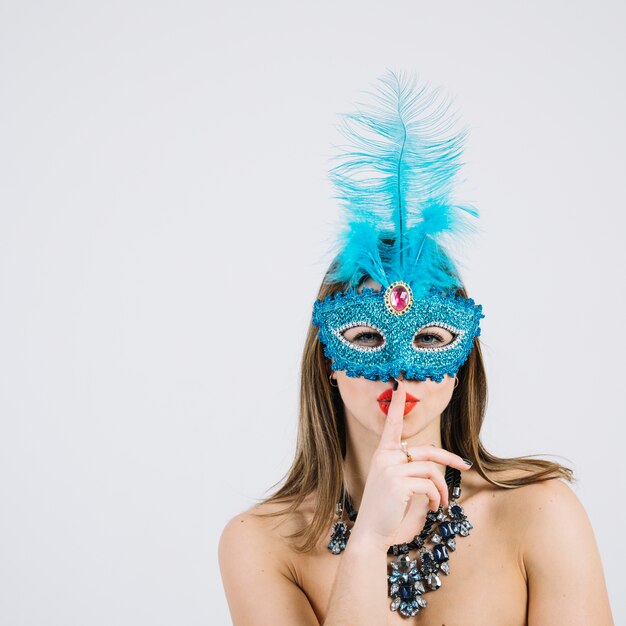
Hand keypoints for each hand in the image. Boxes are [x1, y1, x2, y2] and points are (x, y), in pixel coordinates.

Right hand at [350, 380, 470, 550]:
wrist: (371, 534)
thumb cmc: (387, 512)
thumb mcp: (401, 488)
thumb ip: (414, 474)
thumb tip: (435, 470)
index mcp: (383, 454)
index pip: (392, 425)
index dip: (397, 405)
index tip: (400, 385)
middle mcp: (385, 457)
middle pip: (427, 451)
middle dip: (450, 458)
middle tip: (465, 466)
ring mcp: (390, 469)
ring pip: (431, 470)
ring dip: (441, 489)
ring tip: (440, 503)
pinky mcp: (397, 483)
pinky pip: (429, 485)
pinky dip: (436, 497)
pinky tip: (432, 507)